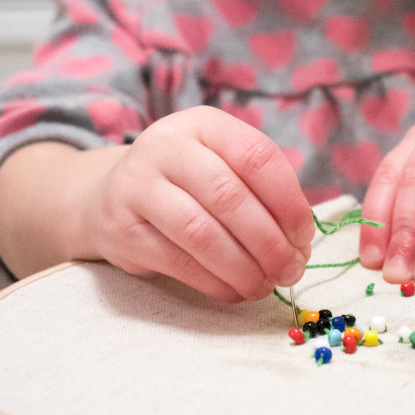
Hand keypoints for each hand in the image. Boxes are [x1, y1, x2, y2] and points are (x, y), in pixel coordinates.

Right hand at [82, 108, 313, 301]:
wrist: (111, 195)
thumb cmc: (186, 183)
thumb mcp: (221, 164)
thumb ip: (261, 193)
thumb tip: (298, 245)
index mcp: (203, 123)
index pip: (257, 156)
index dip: (288, 201)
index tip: (303, 236)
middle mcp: (166, 147)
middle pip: (229, 196)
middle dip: (269, 242)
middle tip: (290, 270)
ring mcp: (138, 186)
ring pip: (201, 233)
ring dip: (242, 268)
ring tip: (264, 286)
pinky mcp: (122, 230)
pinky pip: (178, 262)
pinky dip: (215, 283)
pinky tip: (235, 290)